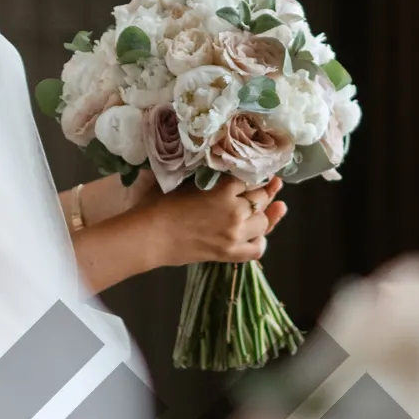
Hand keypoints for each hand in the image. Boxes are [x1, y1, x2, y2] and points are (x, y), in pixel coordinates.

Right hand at [142, 174, 287, 266]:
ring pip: (263, 222)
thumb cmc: (159, 204)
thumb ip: (205, 174)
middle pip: (262, 198)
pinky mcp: (228, 253)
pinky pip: (257, 249)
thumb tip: (215, 165)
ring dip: (265, 214)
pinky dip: (260, 241)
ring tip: (264, 208)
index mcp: (224, 190)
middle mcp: (235, 211)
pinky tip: (257, 234)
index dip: (257, 172)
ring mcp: (233, 235)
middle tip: (269, 184)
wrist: (149, 236)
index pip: (251, 177)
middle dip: (265, 190)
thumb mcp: (184, 180)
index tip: (259, 169)